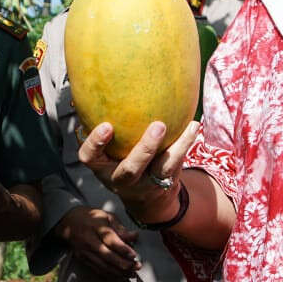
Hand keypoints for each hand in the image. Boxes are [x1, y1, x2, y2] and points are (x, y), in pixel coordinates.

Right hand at [59, 206, 140, 278]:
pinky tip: (120, 276)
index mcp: (96, 226)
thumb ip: (120, 227)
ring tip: (132, 274)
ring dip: (118, 272)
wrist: (68, 222)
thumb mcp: (107, 216)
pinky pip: (97, 270)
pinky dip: (110, 275)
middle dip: (123, 264)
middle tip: (137, 266)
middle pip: (107, 255)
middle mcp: (89, 240)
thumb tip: (134, 236)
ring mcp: (85, 251)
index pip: (110, 239)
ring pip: (103, 266)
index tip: (134, 255)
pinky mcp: (83, 259)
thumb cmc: (91, 217)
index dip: (122, 248)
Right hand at [77, 119, 199, 225]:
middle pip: (130, 170)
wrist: (146, 196)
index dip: (95, 143)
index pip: (89, 157)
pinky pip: (176, 163)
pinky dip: (186, 143)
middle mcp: (120, 178)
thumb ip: (104, 123)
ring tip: (186, 125)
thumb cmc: (120, 156)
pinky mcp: (164, 182)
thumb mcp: (106, 146)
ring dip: (173, 148)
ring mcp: (144, 183)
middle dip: (144, 150)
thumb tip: (90, 85)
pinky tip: (193, 125)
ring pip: (159, 169)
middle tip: (159, 125)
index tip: (107, 125)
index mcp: (101, 166)